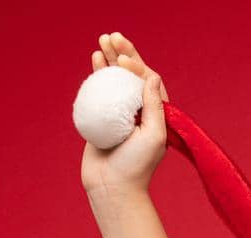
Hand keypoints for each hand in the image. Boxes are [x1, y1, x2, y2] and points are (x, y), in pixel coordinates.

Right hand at [80, 31, 170, 196]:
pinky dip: (97, 75)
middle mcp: (140, 111)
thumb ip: (154, 106)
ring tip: (101, 42)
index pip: (148, 81)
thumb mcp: (153, 136)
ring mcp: (120, 113)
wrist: (112, 188)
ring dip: (109, 59)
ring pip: (115, 80)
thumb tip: (152, 75)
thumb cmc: (137, 166)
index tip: (124, 61)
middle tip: (111, 37)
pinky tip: (93, 60)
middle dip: (123, 54)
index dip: (137, 66)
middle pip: (132, 76)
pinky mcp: (103, 117)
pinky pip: (101, 91)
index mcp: (157, 114)